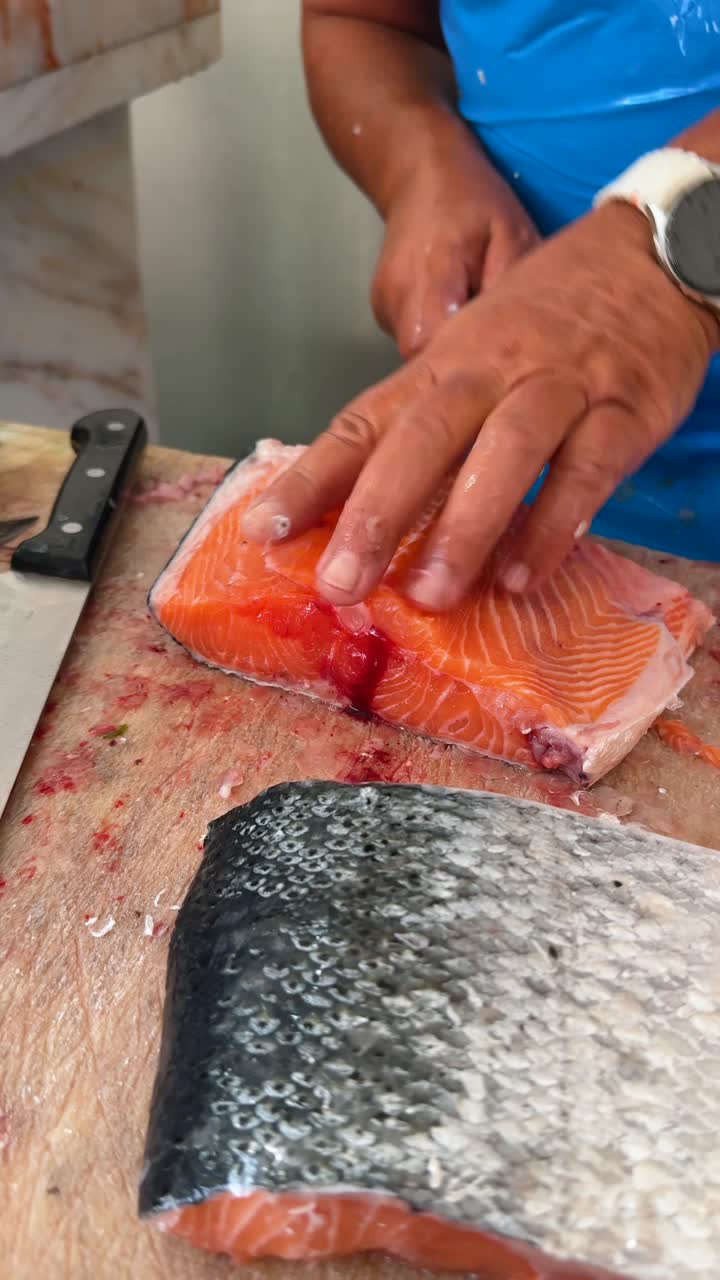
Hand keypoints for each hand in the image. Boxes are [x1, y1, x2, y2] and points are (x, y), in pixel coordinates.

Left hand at [244, 201, 717, 608]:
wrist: (648, 257)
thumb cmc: (543, 322)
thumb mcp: (471, 356)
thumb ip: (423, 426)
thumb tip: (358, 509)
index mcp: (439, 367)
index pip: (363, 423)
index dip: (312, 479)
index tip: (264, 532)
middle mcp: (488, 374)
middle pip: (422, 438)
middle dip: (375, 513)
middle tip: (341, 584)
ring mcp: (556, 389)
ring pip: (504, 453)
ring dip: (462, 526)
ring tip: (429, 594)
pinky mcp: (621, 412)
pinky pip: (585, 472)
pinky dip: (552, 524)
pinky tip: (521, 576)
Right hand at [371, 137, 539, 357]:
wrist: (419, 173)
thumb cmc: (472, 201)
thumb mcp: (512, 234)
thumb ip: (511, 289)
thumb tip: (516, 340)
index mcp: (429, 277)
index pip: (433, 350)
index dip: (464, 367)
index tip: (495, 368)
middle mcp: (396, 299)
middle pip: (425, 361)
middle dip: (460, 362)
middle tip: (494, 350)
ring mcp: (384, 308)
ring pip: (418, 353)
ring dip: (449, 347)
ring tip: (476, 322)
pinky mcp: (383, 312)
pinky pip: (413, 339)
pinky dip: (437, 334)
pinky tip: (456, 312)